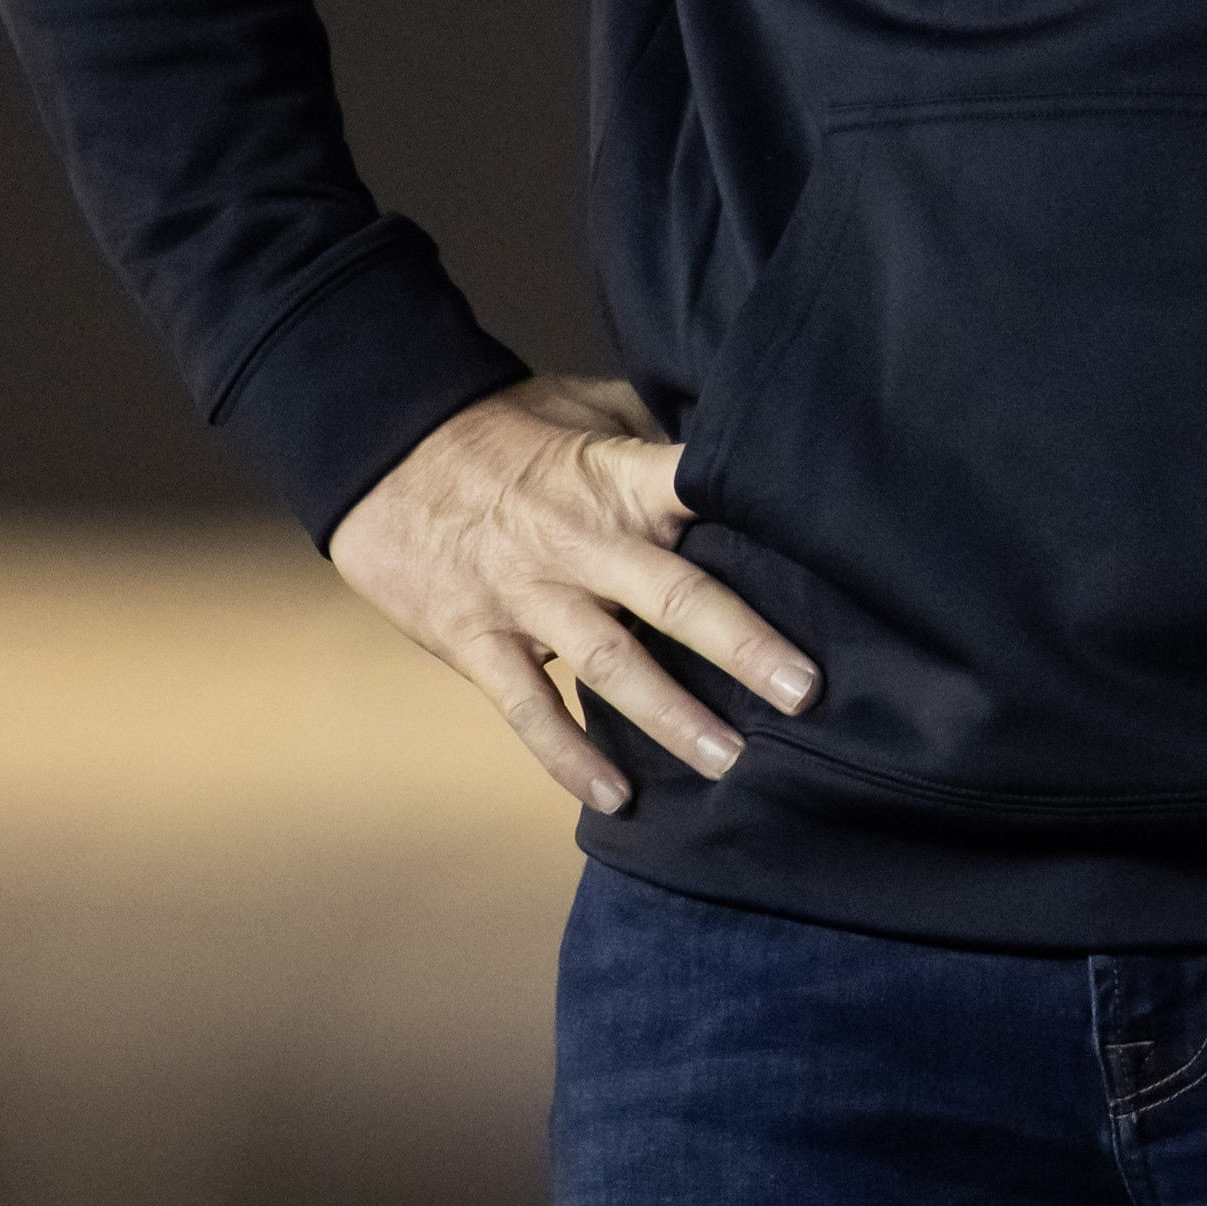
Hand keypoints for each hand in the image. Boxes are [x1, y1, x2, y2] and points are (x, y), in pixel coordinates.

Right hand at [325, 374, 819, 815]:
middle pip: (673, 594)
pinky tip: (615, 797)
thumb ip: (658, 440)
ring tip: (731, 761)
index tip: (824, 554)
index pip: (699, 489)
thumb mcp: (588, 408)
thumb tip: (740, 450)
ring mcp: (526, 595)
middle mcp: (580, 541)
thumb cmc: (504, 429)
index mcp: (617, 478)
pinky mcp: (475, 638)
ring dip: (672, 717)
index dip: (755, 515)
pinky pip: (528, 707)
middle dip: (742, 646)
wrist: (382, 448)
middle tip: (804, 693)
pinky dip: (568, 756)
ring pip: (610, 664)